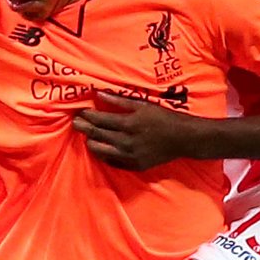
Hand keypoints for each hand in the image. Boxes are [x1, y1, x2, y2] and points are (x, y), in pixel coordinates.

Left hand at [72, 92, 204, 169]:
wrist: (183, 138)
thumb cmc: (163, 118)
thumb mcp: (143, 105)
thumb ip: (120, 101)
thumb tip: (99, 94)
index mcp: (128, 124)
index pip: (100, 120)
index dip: (88, 116)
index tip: (80, 112)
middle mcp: (127, 141)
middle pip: (98, 135)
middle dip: (84, 128)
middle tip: (76, 123)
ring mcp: (130, 156)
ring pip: (101, 151)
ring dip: (91, 142)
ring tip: (87, 137)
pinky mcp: (134, 165)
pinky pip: (112, 162)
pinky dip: (104, 155)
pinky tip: (101, 149)